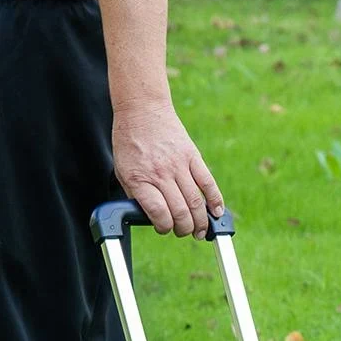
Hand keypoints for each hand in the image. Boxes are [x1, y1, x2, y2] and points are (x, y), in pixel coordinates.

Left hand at [111, 101, 223, 238]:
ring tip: (201, 230)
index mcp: (141, 180)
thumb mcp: (123, 172)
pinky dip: (215, 200)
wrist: (142, 108)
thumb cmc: (130, 142)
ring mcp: (178, 165)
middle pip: (180, 212)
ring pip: (195, 202)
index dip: (164, 228)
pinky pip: (207, 183)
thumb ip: (137, 195)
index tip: (164, 228)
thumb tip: (152, 217)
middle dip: (185, 229)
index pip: (159, 214)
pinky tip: (217, 212)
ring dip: (201, 221)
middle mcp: (160, 174)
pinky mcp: (192, 156)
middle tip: (185, 232)